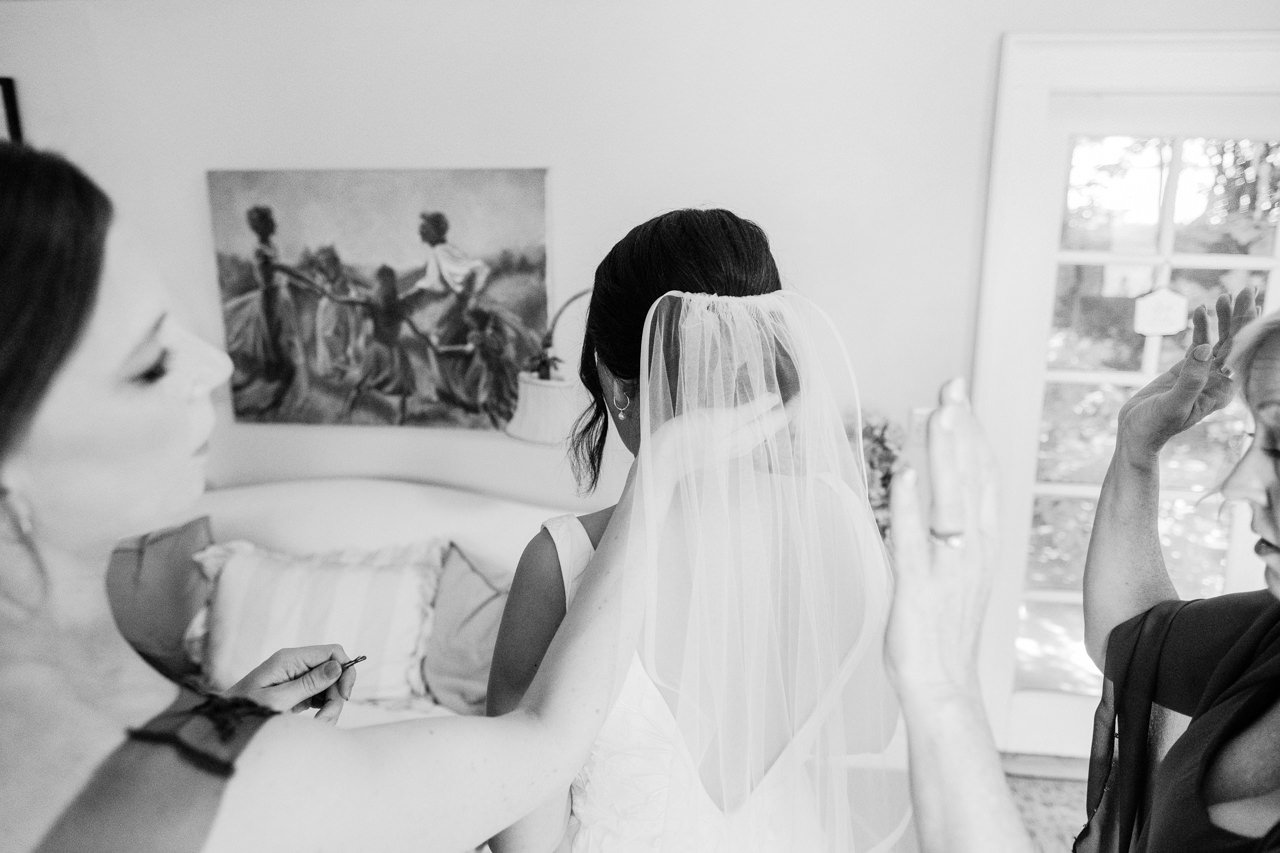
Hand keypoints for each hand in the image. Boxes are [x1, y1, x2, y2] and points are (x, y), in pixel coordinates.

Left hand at [225, 644, 356, 724]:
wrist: (224, 721)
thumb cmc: (245, 710)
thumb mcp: (279, 699)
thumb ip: (309, 683)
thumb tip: (337, 666)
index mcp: (290, 658)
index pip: (332, 652)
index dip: (345, 671)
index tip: (344, 696)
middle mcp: (296, 663)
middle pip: (334, 671)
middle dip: (336, 695)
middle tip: (326, 718)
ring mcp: (297, 676)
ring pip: (330, 686)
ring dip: (330, 706)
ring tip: (317, 724)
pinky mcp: (297, 690)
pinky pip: (320, 696)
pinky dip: (322, 710)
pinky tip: (314, 722)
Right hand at [643, 391, 787, 480]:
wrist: (664, 459)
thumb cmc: (688, 438)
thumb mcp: (720, 420)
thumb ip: (748, 411)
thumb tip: (773, 399)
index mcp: (746, 437)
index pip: (778, 421)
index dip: (792, 408)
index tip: (806, 393)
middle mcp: (743, 445)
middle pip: (772, 428)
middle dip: (786, 414)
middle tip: (799, 397)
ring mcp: (731, 448)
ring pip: (761, 432)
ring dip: (772, 419)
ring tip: (783, 407)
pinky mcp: (720, 447)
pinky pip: (748, 434)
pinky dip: (757, 423)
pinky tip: (752, 419)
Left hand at [885, 379, 997, 702]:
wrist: (945, 689)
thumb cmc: (943, 633)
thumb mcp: (956, 573)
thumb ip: (953, 534)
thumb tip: (935, 494)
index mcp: (980, 545)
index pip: (982, 479)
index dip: (972, 436)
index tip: (959, 398)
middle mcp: (971, 551)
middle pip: (971, 479)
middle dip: (962, 429)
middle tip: (952, 385)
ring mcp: (947, 569)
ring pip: (949, 502)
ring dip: (944, 455)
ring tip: (938, 412)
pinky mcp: (917, 589)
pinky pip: (913, 541)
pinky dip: (909, 506)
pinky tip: (904, 474)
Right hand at [1116, 288, 1256, 460]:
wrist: (1136, 435)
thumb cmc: (1155, 426)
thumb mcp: (1174, 404)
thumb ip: (1191, 378)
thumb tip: (1205, 347)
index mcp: (1222, 389)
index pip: (1239, 351)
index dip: (1246, 324)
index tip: (1249, 300)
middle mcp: (1218, 381)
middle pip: (1234, 343)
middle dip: (1240, 316)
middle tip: (1244, 290)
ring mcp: (1202, 375)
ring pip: (1218, 342)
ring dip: (1222, 319)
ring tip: (1223, 297)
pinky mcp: (1186, 371)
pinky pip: (1198, 345)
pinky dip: (1201, 328)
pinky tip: (1199, 311)